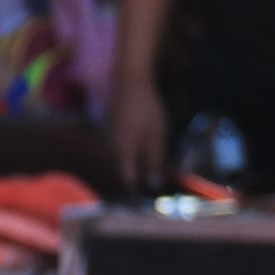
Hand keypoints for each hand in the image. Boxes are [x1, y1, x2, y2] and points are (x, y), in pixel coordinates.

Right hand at [107, 75, 168, 192]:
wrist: (130, 82)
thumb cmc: (146, 108)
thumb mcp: (156, 135)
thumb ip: (154, 161)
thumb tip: (153, 185)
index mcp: (122, 154)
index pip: (129, 181)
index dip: (141, 190)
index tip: (155, 192)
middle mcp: (112, 151)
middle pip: (126, 172)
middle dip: (143, 177)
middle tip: (163, 177)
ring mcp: (111, 141)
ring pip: (126, 160)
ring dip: (140, 165)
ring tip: (158, 163)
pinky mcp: (113, 133)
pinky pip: (124, 150)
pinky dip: (136, 153)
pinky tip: (148, 147)